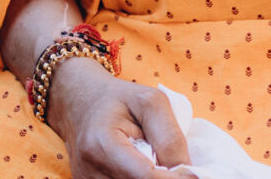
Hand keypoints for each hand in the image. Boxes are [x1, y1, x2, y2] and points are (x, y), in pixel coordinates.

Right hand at [45, 58, 189, 176]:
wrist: (78, 101)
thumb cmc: (118, 99)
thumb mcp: (150, 102)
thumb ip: (171, 138)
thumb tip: (189, 175)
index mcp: (101, 144)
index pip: (146, 177)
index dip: (174, 178)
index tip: (191, 172)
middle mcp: (89, 171)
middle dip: (164, 178)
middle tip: (174, 166)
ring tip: (153, 161)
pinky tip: (140, 169)